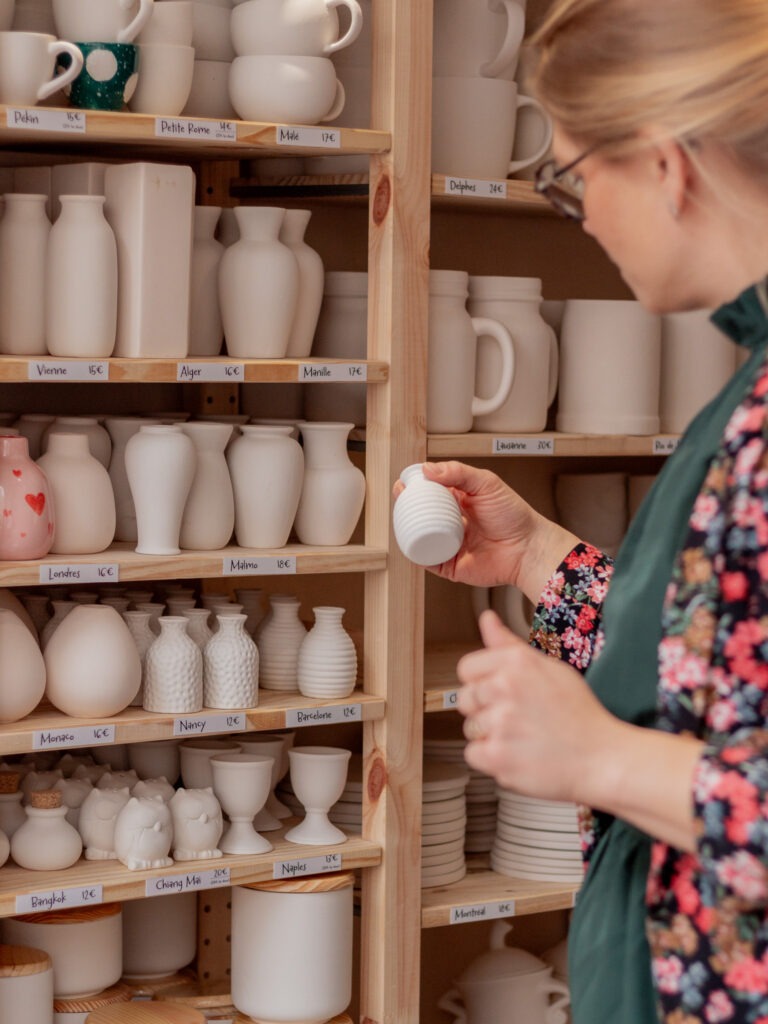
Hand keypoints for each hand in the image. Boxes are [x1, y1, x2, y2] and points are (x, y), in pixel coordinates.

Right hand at [392, 461, 539, 587]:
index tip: (405, 481)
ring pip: (421, 537)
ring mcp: (450, 545)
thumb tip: (427, 468)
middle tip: (400, 495)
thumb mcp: (487, 484)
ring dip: (406, 528)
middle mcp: (452, 523)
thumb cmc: (514, 515)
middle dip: (406, 505)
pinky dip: (416, 553)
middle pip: (422, 514)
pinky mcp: (450, 566)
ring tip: (400, 517)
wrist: (527, 548)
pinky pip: (428, 560)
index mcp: (460, 502)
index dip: (416, 486)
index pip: (431, 492)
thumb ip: (459, 473)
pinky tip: (409, 542)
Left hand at [456, 610, 618, 803]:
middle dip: (484, 710)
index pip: (466, 668)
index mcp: (516, 662)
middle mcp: (505, 688)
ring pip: (470, 728)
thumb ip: (509, 644)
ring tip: (522, 738)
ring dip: (490, 736)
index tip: (499, 694)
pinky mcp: (497, 756)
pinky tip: (518, 755)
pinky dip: (491, 760)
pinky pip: (473, 754)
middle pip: (464, 699)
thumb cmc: (578, 713)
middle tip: (517, 718)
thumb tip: (486, 619)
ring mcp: (500, 723)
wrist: (602, 757)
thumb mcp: (549, 667)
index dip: (481, 683)